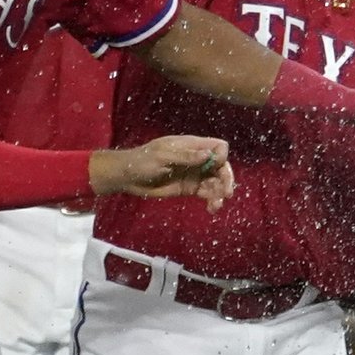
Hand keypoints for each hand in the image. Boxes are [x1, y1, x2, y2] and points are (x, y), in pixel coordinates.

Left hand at [93, 135, 234, 208]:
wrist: (128, 178)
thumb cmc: (142, 161)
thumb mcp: (163, 156)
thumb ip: (186, 156)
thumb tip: (208, 155)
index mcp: (191, 146)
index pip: (218, 147)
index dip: (221, 156)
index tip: (215, 166)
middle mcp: (197, 159)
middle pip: (221, 166)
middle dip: (226, 178)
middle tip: (226, 192)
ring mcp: (194, 174)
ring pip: (216, 182)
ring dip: (220, 192)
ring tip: (216, 205)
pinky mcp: (189, 189)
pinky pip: (206, 193)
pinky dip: (212, 200)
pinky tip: (211, 208)